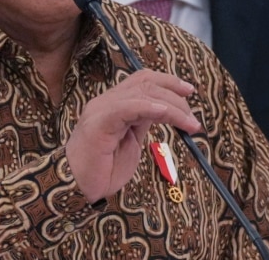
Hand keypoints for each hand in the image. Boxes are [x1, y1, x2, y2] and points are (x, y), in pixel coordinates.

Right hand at [65, 70, 200, 202]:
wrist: (77, 187)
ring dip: (171, 106)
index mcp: (113, 104)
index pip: (142, 80)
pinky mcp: (99, 123)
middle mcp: (106, 101)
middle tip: (192, 118)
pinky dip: (149, 107)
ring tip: (188, 123)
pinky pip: (127, 108)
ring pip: (141, 93)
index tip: (189, 91)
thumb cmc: (102, 170)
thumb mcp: (130, 141)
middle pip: (145, 82)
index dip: (168, 81)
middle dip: (175, 95)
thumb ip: (142, 122)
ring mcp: (101, 110)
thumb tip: (164, 110)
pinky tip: (164, 113)